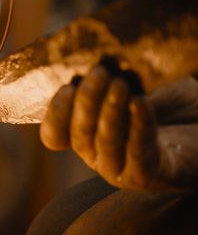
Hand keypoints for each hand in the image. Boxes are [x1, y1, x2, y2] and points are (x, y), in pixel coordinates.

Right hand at [40, 65, 197, 190]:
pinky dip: (137, 126)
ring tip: (121, 84)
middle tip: (100, 72)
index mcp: (89, 134)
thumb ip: (116, 77)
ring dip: (109, 111)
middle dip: (85, 101)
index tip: (68, 85)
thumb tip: (96, 57)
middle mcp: (99, 156)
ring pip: (103, 143)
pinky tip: (140, 102)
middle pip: (77, 135)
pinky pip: (137, 154)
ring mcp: (123, 170)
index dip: (56, 112)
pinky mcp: (152, 177)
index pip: (56, 133)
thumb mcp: (142, 84)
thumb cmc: (178, 106)